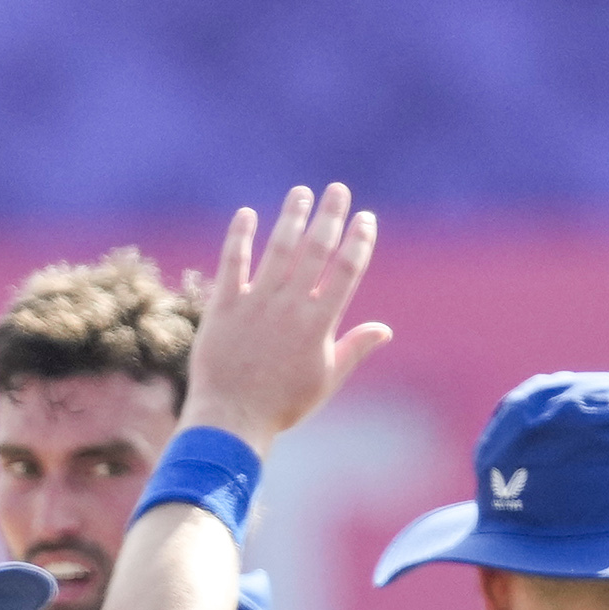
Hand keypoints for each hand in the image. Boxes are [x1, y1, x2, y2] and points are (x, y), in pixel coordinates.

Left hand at [178, 179, 390, 445]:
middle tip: (338, 190)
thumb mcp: (326, 380)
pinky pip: (232, 263)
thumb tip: (384, 329)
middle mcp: (289, 307)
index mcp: (318, 325)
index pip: (345, 272)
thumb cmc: (282, 405)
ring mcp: (255, 304)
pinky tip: (247, 214)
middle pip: (315, 251)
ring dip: (292, 218)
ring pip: (278, 250)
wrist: (231, 419)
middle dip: (330, 217)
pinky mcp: (224, 306)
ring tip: (301, 193)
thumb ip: (354, 349)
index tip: (365, 218)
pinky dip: (240, 237)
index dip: (358, 241)